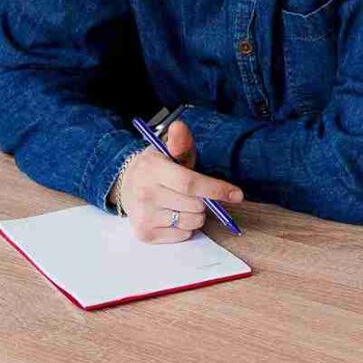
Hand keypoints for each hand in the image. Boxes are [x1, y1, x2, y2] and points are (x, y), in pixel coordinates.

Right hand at [113, 120, 244, 242]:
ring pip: (191, 222)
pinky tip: (172, 214)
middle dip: (205, 200)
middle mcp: (145, 193)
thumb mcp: (167, 150)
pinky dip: (185, 227)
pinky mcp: (145, 234)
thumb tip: (179, 126)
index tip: (237, 194)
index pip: (190, 183)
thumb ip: (180, 142)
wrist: (125, 185)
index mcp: (152, 168)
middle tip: (195, 193)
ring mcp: (144, 216)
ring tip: (182, 203)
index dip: (216, 189)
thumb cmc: (156, 167)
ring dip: (196, 214)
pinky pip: (182, 235)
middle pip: (195, 205)